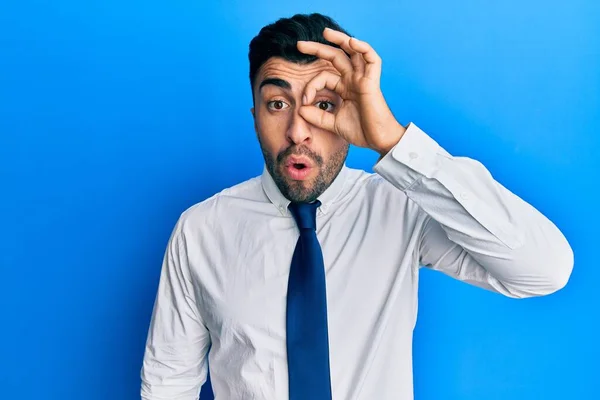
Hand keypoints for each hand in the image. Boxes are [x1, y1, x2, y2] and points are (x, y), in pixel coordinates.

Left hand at [296, 27, 405, 155]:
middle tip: (299, 45)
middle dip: (318, 48)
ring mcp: (363, 79)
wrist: (378, 141)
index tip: (304, 101)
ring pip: (353, 51)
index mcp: (345, 88)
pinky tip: (352, 42)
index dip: (311, 86)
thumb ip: (317, 117)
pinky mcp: (372, 82)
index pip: (324, 77)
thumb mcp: (333, 123)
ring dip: (340, 39)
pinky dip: (363, 48)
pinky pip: (372, 59)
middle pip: (336, 56)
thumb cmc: (361, 131)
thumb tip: (299, 110)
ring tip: (325, 33)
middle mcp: (353, 80)